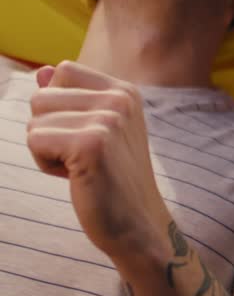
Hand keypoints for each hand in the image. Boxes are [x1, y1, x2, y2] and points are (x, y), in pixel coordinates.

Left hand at [26, 61, 171, 258]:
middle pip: (41, 96)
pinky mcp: (91, 144)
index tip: (86, 136)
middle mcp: (120, 99)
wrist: (137, 223)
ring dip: (45, 149)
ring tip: (79, 167)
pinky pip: (35, 140)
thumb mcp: (96, 131)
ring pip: (34, 119)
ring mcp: (108, 120)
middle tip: (82, 157)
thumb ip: (70, 98)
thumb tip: (41, 72)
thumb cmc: (111, 179)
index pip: (63, 72)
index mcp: (124, 91)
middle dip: (48, 129)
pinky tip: (74, 176)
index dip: (59, 106)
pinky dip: (45, 163)